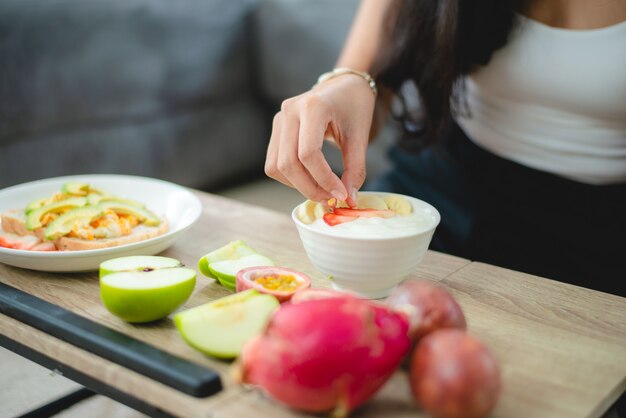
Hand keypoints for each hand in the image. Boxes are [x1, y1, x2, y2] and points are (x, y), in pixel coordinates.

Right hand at [264, 74, 375, 203]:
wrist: (344, 87)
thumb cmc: (354, 107)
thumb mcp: (360, 136)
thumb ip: (355, 168)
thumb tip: (348, 200)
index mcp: (312, 107)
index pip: (308, 153)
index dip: (324, 179)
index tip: (341, 194)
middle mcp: (289, 111)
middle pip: (288, 163)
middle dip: (309, 188)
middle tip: (330, 199)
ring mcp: (279, 119)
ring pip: (276, 166)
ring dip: (297, 185)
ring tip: (322, 191)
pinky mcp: (276, 129)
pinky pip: (274, 163)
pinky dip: (290, 178)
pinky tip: (310, 179)